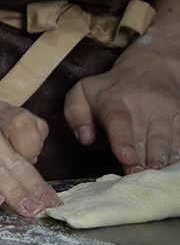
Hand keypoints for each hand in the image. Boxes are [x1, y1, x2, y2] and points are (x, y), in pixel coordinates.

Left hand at [64, 51, 179, 173]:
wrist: (148, 66)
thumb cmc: (109, 87)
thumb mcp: (81, 92)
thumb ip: (75, 114)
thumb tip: (85, 138)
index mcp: (112, 98)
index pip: (118, 119)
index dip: (122, 140)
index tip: (126, 158)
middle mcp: (141, 101)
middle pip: (142, 135)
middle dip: (141, 160)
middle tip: (136, 177)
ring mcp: (163, 107)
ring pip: (164, 138)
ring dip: (159, 160)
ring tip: (154, 175)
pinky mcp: (179, 113)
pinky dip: (176, 152)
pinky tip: (170, 165)